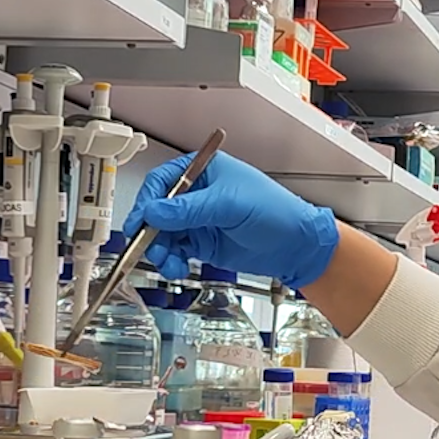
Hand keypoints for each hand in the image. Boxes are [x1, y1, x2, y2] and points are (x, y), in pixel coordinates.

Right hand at [122, 152, 338, 287]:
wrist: (296, 245)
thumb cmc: (276, 211)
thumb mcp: (229, 205)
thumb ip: (189, 210)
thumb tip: (154, 212)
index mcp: (203, 172)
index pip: (162, 181)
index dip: (149, 201)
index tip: (142, 221)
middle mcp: (197, 194)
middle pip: (158, 209)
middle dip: (150, 229)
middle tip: (146, 245)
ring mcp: (198, 220)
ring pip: (163, 233)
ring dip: (159, 248)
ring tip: (166, 261)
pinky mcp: (203, 243)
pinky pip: (176, 251)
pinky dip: (171, 260)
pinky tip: (176, 267)